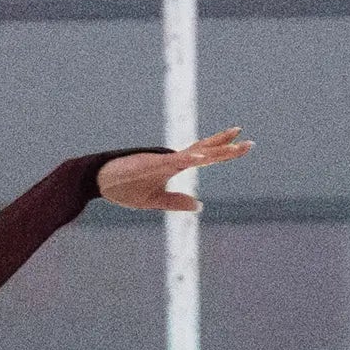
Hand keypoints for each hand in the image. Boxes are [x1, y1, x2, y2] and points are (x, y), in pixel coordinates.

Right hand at [97, 128, 251, 212]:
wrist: (99, 180)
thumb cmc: (124, 188)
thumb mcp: (154, 201)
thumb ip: (177, 202)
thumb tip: (200, 206)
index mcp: (174, 165)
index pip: (204, 155)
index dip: (222, 150)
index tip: (241, 144)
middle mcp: (172, 159)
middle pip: (205, 150)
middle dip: (227, 147)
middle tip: (249, 143)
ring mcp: (163, 160)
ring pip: (195, 153)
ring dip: (215, 151)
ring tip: (235, 146)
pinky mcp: (152, 164)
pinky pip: (174, 161)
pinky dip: (188, 158)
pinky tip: (201, 156)